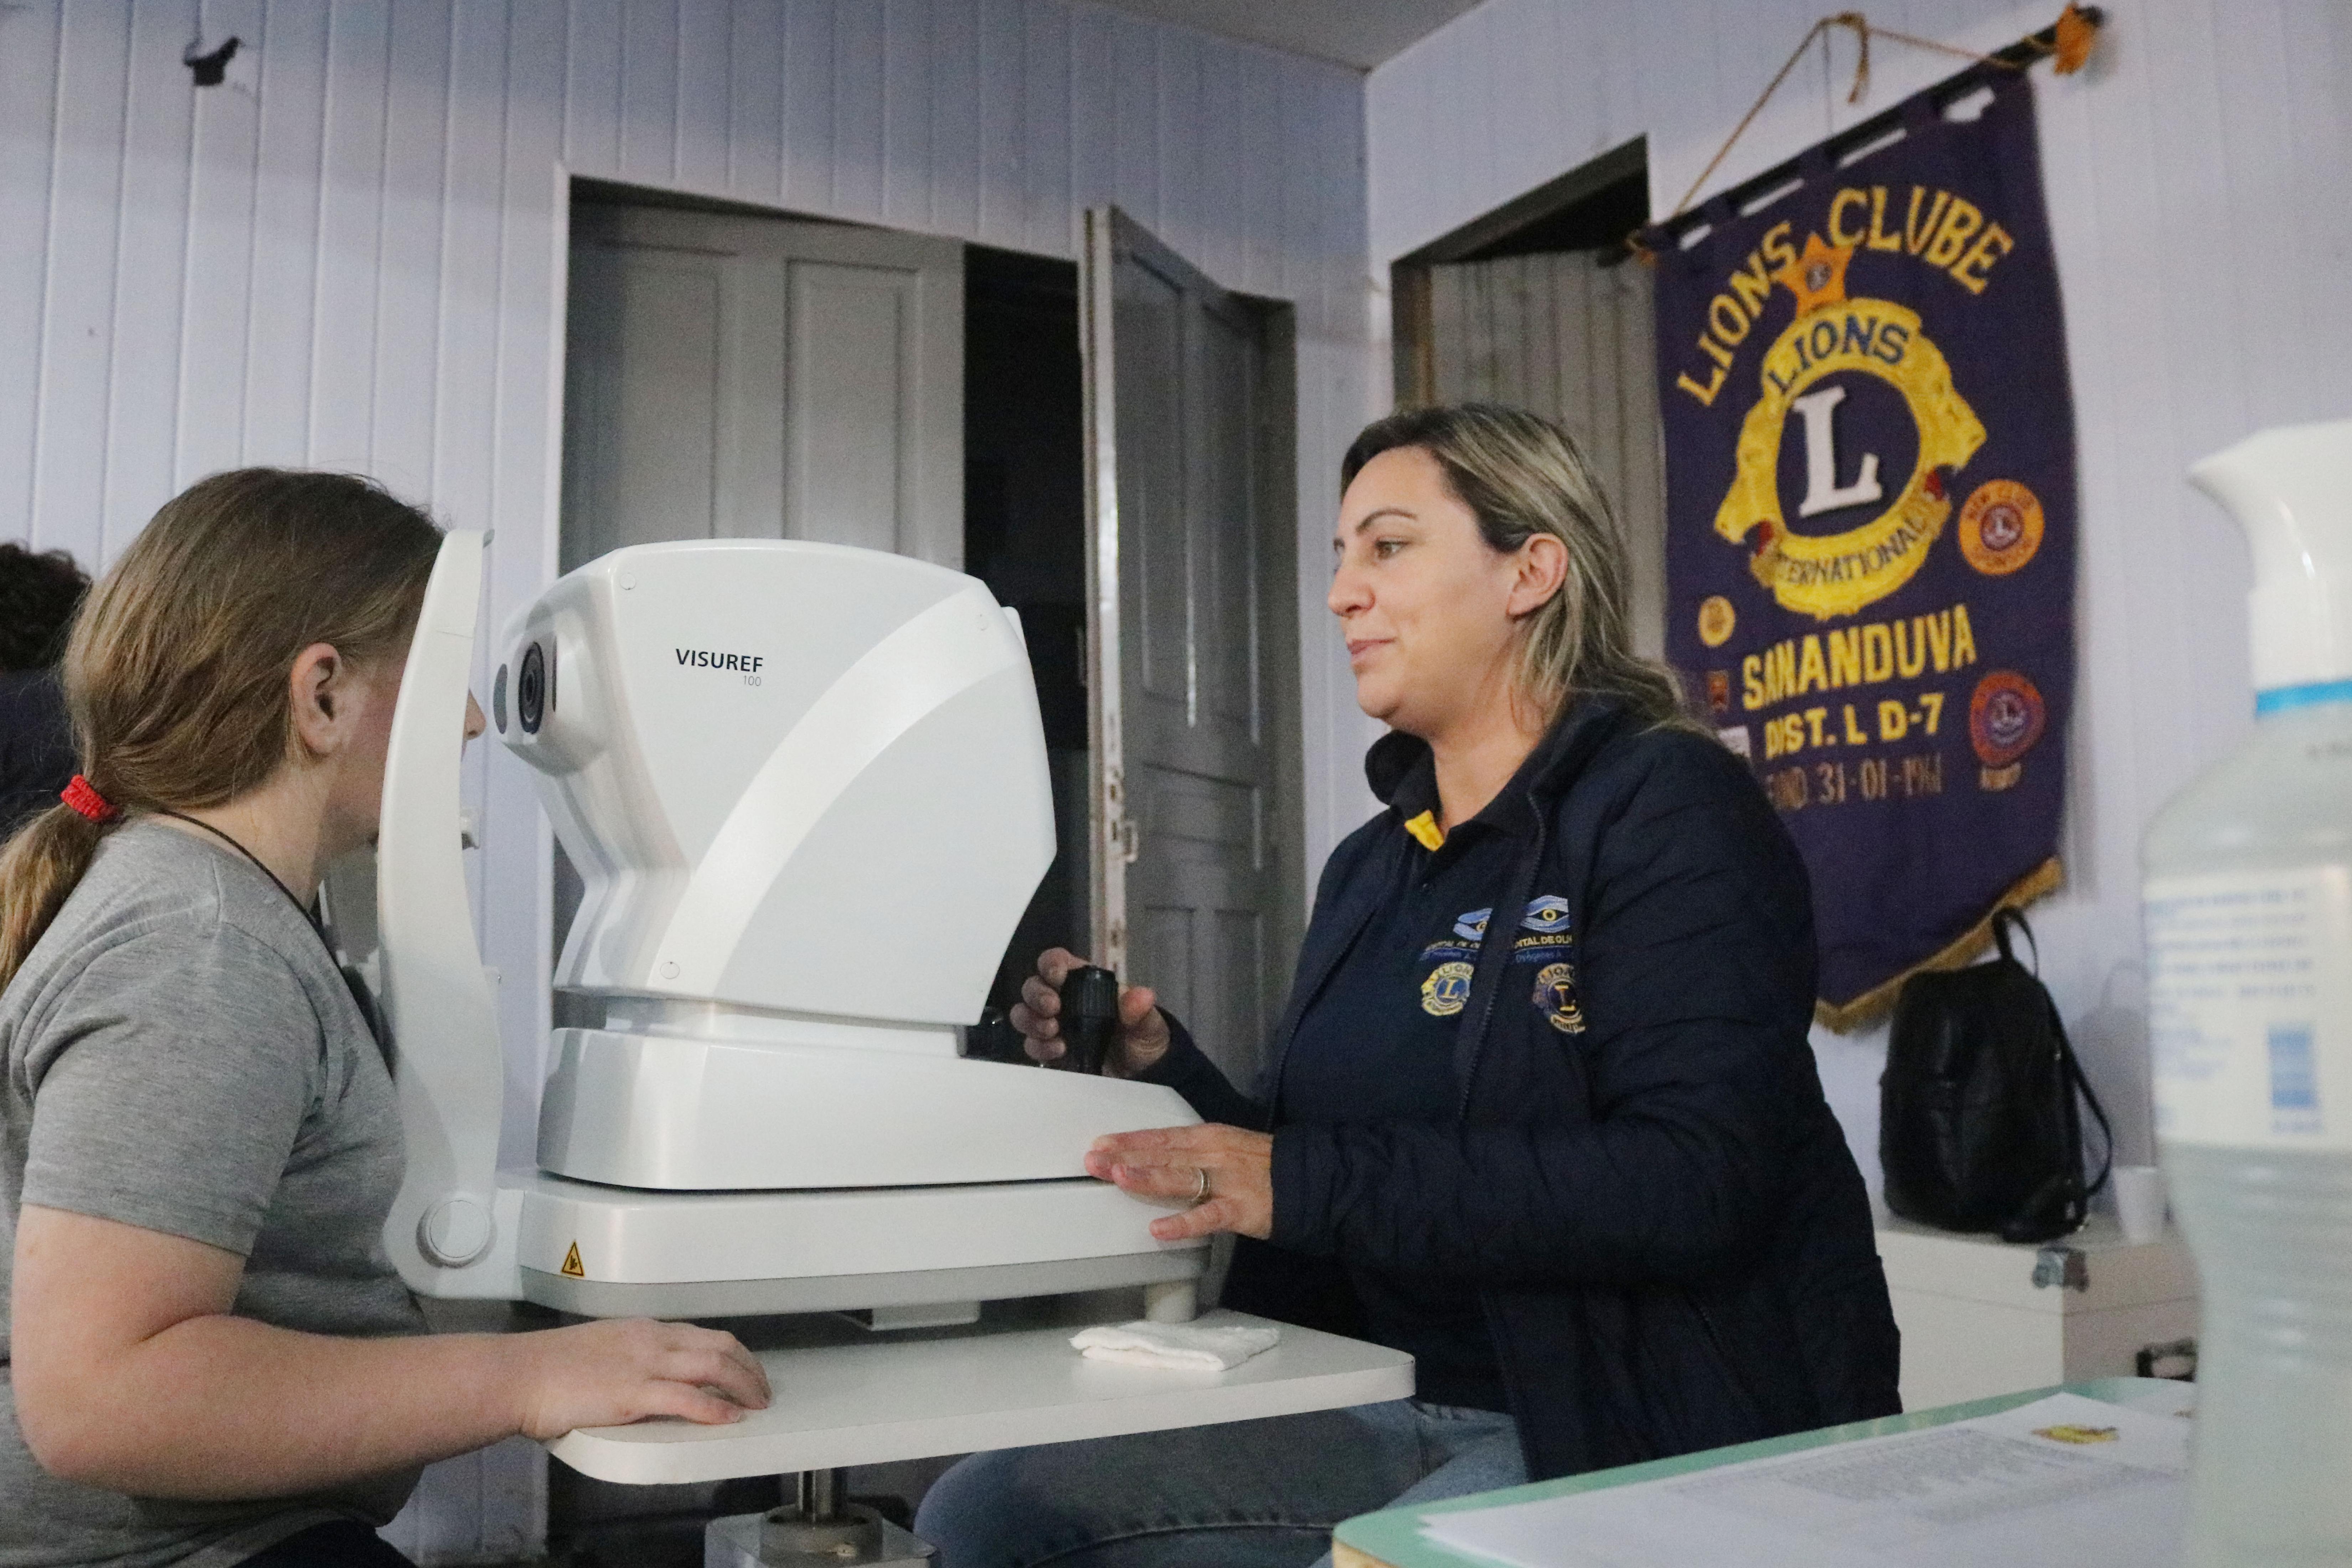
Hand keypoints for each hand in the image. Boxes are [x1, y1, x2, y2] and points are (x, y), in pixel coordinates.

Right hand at [505, 1318, 770, 1439]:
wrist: (518, 1373)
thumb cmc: (548, 1368)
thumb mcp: (600, 1350)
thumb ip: (628, 1359)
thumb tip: (645, 1376)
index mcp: (643, 1330)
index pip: (703, 1335)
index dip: (733, 1353)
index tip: (746, 1369)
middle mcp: (651, 1341)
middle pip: (720, 1346)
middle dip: (749, 1368)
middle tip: (762, 1390)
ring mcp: (644, 1364)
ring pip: (712, 1366)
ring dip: (743, 1386)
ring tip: (756, 1404)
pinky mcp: (632, 1392)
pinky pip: (686, 1398)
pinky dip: (713, 1408)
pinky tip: (728, 1418)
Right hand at [1011, 947, 1170, 1076]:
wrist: (1142, 1075)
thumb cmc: (1144, 1039)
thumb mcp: (1148, 1024)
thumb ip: (1141, 1010)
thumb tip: (1142, 996)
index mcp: (1085, 983)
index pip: (1057, 962)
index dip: (1051, 964)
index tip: (1057, 977)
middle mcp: (1064, 1000)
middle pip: (1033, 986)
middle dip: (1037, 995)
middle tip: (1053, 1009)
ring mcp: (1055, 1025)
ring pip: (1024, 1014)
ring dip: (1031, 1021)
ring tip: (1053, 1032)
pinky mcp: (1051, 1051)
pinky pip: (1031, 1045)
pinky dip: (1039, 1047)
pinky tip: (1059, 1051)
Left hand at [1087, 1124, 1273, 1241]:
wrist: (1308, 1181)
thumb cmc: (1261, 1166)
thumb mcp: (1224, 1149)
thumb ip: (1191, 1154)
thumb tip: (1152, 1158)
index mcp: (1208, 1137)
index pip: (1161, 1137)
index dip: (1130, 1140)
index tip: (1100, 1143)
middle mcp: (1213, 1154)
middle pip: (1163, 1154)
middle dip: (1126, 1156)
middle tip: (1093, 1160)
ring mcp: (1226, 1181)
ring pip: (1181, 1178)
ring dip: (1147, 1177)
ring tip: (1117, 1177)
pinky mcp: (1239, 1209)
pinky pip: (1206, 1217)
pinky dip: (1182, 1223)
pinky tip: (1158, 1228)